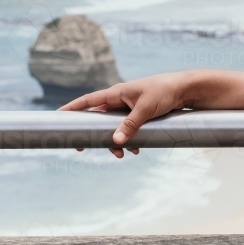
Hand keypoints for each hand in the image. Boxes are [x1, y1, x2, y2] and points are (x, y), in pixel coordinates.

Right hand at [58, 72, 190, 157]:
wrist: (186, 90)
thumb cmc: (165, 92)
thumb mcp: (146, 109)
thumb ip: (130, 125)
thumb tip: (115, 141)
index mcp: (116, 93)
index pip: (88, 101)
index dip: (72, 109)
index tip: (57, 116)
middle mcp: (119, 100)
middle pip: (98, 119)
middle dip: (93, 135)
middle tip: (81, 148)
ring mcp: (128, 108)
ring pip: (113, 128)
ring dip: (114, 141)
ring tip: (120, 154)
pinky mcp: (139, 115)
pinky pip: (127, 130)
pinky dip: (128, 140)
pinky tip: (136, 150)